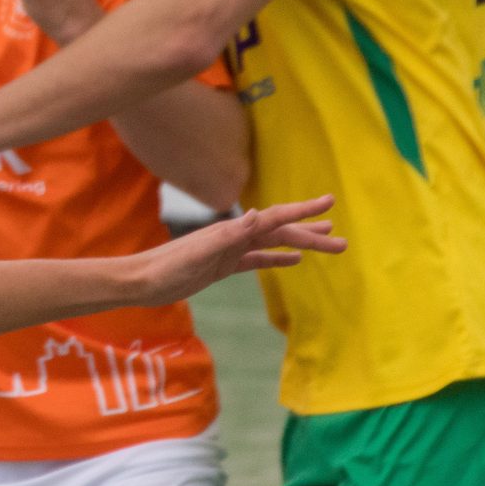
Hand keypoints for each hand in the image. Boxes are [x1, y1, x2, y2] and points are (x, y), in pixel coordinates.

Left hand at [128, 196, 344, 305]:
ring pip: (273, 243)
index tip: (329, 203)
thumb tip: (256, 214)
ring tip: (327, 242)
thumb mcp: (199, 252)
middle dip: (311, 233)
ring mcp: (229, 250)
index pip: (274, 217)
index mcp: (231, 230)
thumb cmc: (167, 268)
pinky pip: (257, 260)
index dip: (302, 212)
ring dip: (300, 243)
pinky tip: (294, 260)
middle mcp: (233, 235)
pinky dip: (278, 259)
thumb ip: (228, 235)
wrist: (141, 282)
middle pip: (280, 232)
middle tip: (343, 240)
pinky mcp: (222, 266)